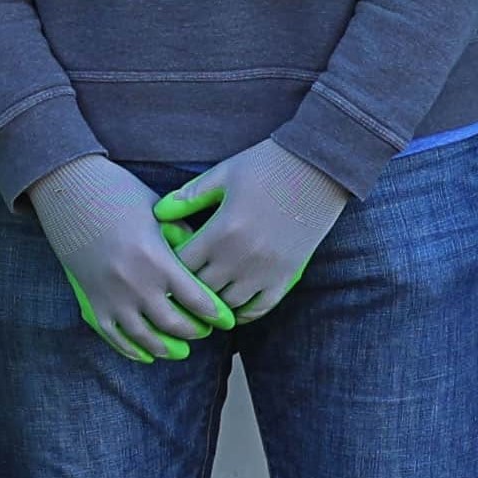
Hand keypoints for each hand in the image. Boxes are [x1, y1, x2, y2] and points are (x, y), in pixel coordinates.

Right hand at [22, 157, 228, 362]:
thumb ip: (181, 237)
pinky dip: (132, 350)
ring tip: (180, 351)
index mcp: (158, 260)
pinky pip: (114, 336)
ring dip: (167, 348)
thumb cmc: (118, 195)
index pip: (196, 299)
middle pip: (174, 324)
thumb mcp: (159, 213)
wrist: (70, 192)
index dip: (216, 314)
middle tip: (205, 332)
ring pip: (146, 337)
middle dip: (194, 332)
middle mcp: (136, 284)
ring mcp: (112, 297)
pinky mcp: (92, 301)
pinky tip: (146, 354)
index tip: (227, 320)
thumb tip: (201, 257)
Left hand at [155, 144, 352, 318]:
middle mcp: (241, 257)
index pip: (181, 265)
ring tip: (201, 300)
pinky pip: (260, 308)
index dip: (167, 269)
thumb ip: (190, 197)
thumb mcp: (224, 174)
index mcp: (221, 231)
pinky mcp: (288, 276)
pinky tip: (233, 308)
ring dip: (212, 303)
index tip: (162, 267)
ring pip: (227, 305)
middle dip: (186, 290)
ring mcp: (265, 270)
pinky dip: (243, 312)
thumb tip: (158, 213)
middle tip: (175, 289)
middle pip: (200, 290)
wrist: (319, 168)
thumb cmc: (268, 165)